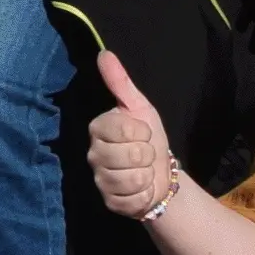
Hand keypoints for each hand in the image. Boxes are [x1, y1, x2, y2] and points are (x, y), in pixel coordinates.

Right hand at [79, 49, 185, 220]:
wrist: (160, 174)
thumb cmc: (149, 137)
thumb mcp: (140, 107)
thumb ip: (120, 82)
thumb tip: (104, 53)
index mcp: (99, 128)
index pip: (124, 128)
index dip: (141, 132)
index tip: (143, 132)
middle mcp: (93, 154)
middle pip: (129, 155)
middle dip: (146, 155)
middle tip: (144, 154)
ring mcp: (100, 179)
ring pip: (132, 178)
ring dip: (147, 176)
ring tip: (143, 172)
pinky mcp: (109, 202)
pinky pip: (132, 199)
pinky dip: (145, 194)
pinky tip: (142, 189)